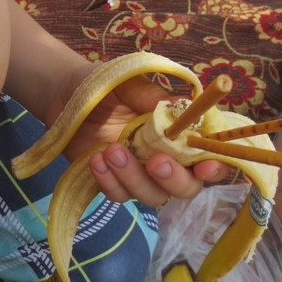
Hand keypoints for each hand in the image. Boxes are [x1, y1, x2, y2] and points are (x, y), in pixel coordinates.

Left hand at [57, 73, 229, 206]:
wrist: (67, 93)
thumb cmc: (108, 86)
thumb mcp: (132, 85)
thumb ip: (157, 99)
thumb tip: (184, 107)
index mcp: (180, 133)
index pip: (209, 157)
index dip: (214, 166)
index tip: (204, 167)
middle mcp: (166, 157)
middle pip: (186, 188)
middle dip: (174, 180)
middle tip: (154, 161)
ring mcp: (139, 174)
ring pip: (151, 196)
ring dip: (134, 178)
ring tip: (111, 150)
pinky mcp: (113, 183)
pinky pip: (118, 196)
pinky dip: (109, 182)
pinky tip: (96, 159)